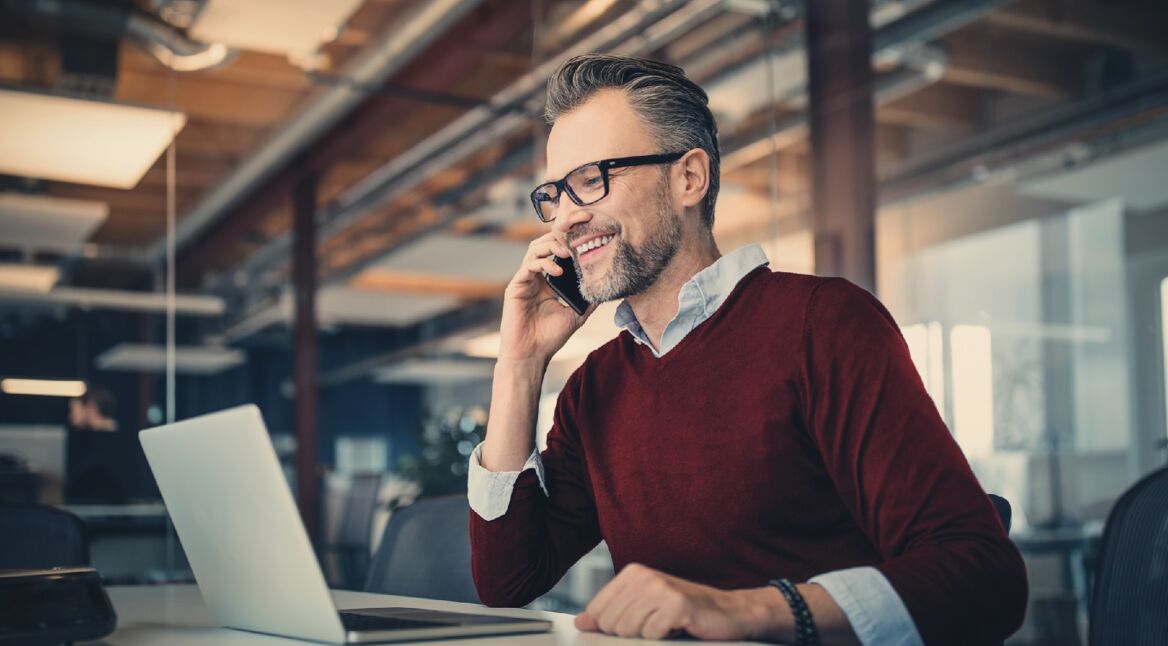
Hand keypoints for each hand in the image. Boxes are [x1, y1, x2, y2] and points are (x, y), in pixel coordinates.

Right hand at [498, 232, 594, 363]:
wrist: (532, 354)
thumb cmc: (551, 337)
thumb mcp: (577, 314)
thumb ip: (589, 299)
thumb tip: (608, 288)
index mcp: (549, 278)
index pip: (559, 248)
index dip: (571, 236)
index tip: (589, 228)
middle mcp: (537, 274)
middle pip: (546, 241)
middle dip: (562, 232)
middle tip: (580, 230)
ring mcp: (525, 279)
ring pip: (536, 248)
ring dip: (553, 245)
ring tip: (569, 252)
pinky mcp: (516, 286)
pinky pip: (529, 266)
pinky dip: (544, 263)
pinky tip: (557, 271)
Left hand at [574, 563, 785, 640]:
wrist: (728, 613)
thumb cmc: (686, 611)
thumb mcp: (644, 609)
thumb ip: (611, 613)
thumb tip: (581, 622)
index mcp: (632, 573)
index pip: (597, 610)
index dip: (612, 627)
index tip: (635, 624)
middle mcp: (643, 576)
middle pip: (610, 623)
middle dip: (631, 633)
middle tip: (655, 626)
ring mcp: (660, 588)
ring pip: (627, 630)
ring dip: (648, 636)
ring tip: (666, 626)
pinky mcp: (675, 604)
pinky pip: (650, 635)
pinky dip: (664, 638)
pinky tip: (678, 628)